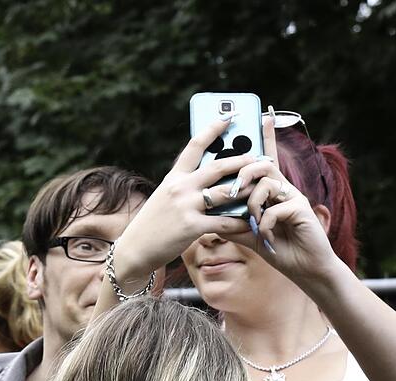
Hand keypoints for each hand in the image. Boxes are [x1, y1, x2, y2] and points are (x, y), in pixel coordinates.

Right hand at [109, 114, 255, 284]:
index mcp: (173, 177)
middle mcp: (180, 187)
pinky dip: (239, 222)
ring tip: (260, 186)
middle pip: (218, 167)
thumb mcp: (164, 197)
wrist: (134, 249)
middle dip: (241, 160)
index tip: (228, 116)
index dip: (213, 129)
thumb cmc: (152, 224)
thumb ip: (184, 186)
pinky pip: (224, 222)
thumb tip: (208, 178)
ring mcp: (186, 206)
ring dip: (246, 189)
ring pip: (225, 192)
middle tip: (258, 158)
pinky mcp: (192, 227)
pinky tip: (250, 221)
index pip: (195, 146)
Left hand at [219, 114, 340, 283]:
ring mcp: (293, 197)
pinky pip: (275, 207)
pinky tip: (268, 238)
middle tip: (232, 191)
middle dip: (242, 173)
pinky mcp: (302, 209)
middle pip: (260, 164)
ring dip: (252, 202)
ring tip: (253, 223)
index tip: (261, 115)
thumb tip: (208, 213)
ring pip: (266, 182)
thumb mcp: (248, 235)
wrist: (306, 270)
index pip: (264, 160)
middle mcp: (283, 188)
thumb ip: (232, 222)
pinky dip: (266, 224)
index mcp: (270, 191)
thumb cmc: (278, 250)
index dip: (264, 137)